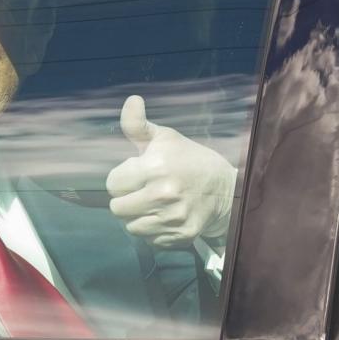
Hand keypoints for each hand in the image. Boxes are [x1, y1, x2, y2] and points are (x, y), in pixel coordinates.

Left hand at [106, 95, 235, 248]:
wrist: (225, 187)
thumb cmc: (188, 159)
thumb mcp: (164, 138)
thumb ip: (137, 124)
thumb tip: (131, 100)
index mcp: (155, 167)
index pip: (112, 184)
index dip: (121, 178)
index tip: (137, 174)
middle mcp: (163, 195)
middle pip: (117, 208)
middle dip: (126, 198)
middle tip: (143, 190)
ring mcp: (173, 218)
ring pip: (131, 226)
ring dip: (138, 216)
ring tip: (153, 203)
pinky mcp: (181, 235)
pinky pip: (149, 240)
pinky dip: (153, 230)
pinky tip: (165, 216)